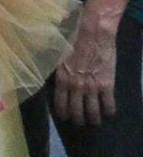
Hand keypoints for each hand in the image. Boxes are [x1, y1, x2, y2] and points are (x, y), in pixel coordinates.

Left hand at [54, 8, 118, 125]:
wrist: (93, 33)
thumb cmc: (72, 38)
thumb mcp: (57, 53)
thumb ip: (55, 66)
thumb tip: (47, 70)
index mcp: (61, 78)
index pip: (60, 102)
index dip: (63, 112)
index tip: (65, 118)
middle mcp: (75, 86)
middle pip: (76, 110)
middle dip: (78, 119)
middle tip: (80, 123)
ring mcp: (92, 87)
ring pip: (92, 111)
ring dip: (93, 119)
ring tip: (94, 122)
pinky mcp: (107, 85)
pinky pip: (109, 103)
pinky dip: (109, 110)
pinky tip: (109, 112)